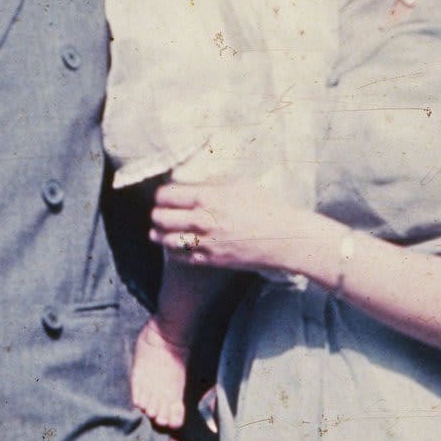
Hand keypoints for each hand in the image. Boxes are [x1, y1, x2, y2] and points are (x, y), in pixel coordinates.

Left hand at [151, 180, 307, 272]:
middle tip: (160, 212)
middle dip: (157, 213)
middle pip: (159, 217)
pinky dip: (172, 250)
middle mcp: (201, 221)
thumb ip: (212, 182)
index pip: (166, 195)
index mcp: (206, 198)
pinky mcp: (210, 260)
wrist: (284, 238)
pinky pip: (179, 257)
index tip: (164, 195)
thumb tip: (194, 179)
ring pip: (164, 240)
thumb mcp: (238, 184)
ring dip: (159, 233)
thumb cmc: (265, 207)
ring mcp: (204, 243)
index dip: (161, 194)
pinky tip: (174, 245)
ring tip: (159, 230)